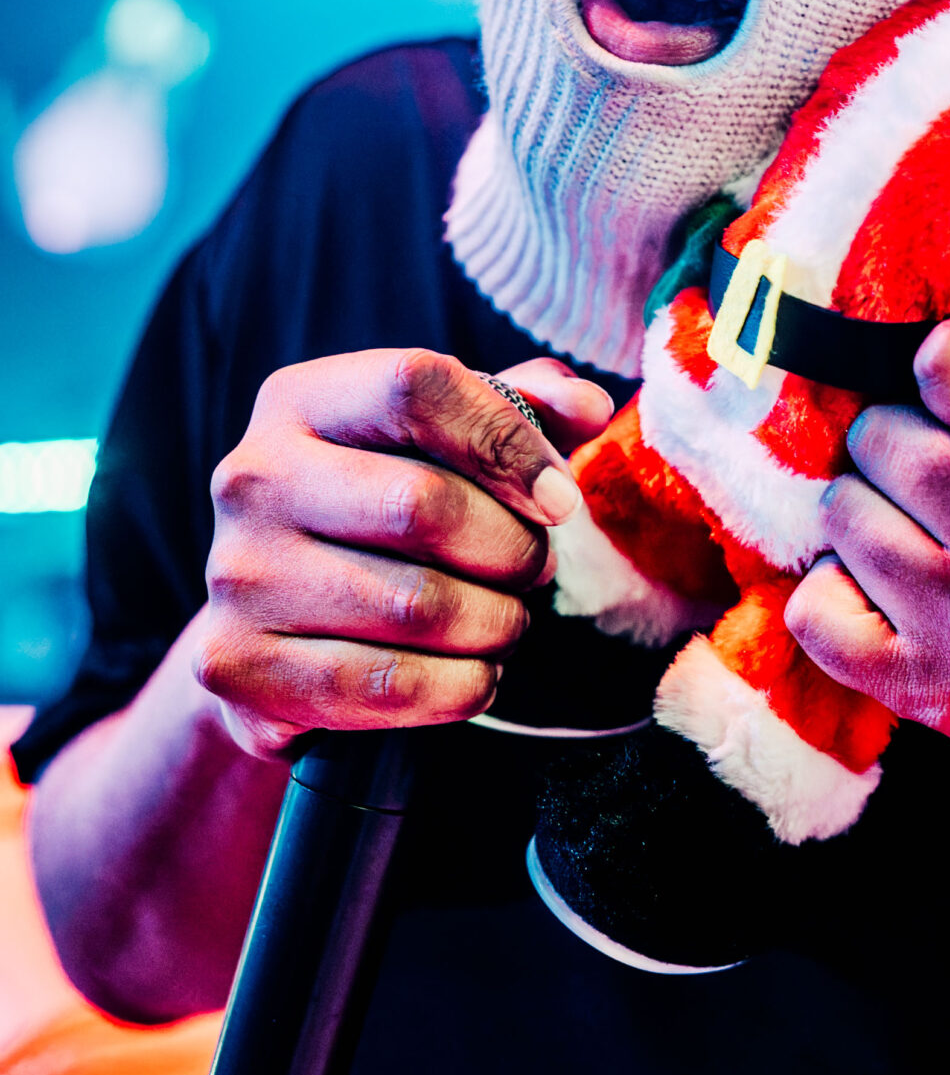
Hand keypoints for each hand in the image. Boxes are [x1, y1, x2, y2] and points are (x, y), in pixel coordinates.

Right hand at [194, 350, 611, 758]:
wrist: (277, 629)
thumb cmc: (384, 514)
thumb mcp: (446, 443)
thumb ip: (524, 408)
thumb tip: (589, 407)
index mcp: (301, 400)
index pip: (416, 387)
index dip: (508, 441)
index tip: (560, 498)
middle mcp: (252, 476)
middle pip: (423, 505)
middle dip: (512, 549)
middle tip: (535, 571)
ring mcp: (236, 574)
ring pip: (416, 605)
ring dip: (496, 624)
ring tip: (506, 623)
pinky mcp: (237, 665)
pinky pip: (387, 685)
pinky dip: (461, 687)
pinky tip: (475, 674)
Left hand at [785, 311, 949, 729]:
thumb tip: (940, 341)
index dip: (945, 354)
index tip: (947, 361)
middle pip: (883, 441)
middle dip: (891, 445)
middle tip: (923, 475)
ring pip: (845, 516)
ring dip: (861, 515)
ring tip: (910, 537)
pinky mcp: (924, 690)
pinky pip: (815, 613)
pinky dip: (830, 595)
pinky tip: (881, 596)